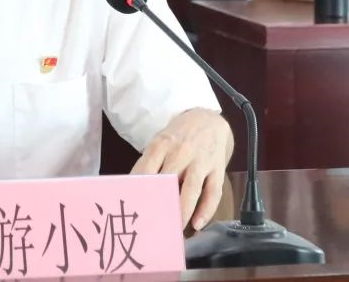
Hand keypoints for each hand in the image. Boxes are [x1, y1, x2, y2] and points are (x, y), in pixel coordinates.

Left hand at [131, 108, 232, 230]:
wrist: (209, 118)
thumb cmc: (179, 135)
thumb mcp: (160, 141)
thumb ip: (150, 162)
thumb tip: (134, 189)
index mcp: (161, 145)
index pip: (146, 169)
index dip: (138, 189)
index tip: (131, 207)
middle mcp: (181, 152)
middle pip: (168, 181)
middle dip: (159, 203)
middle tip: (151, 224)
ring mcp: (201, 161)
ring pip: (191, 189)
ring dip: (182, 211)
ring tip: (174, 229)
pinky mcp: (217, 168)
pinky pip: (213, 192)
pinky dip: (206, 210)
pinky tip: (197, 224)